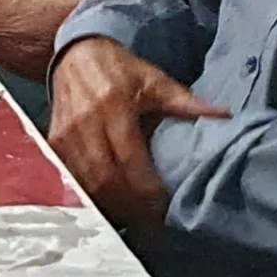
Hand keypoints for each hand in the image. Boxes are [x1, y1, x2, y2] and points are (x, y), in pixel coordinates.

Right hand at [47, 37, 222, 231]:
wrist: (76, 54)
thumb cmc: (120, 69)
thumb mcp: (154, 80)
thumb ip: (185, 102)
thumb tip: (224, 116)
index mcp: (113, 106)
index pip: (129, 160)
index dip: (146, 190)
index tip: (163, 208)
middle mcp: (84, 124)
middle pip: (106, 180)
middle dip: (129, 206)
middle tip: (152, 222)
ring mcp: (65, 136)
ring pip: (87, 184)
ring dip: (111, 206)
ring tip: (135, 219)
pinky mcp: (53, 144)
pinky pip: (72, 180)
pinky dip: (92, 196)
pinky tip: (111, 205)